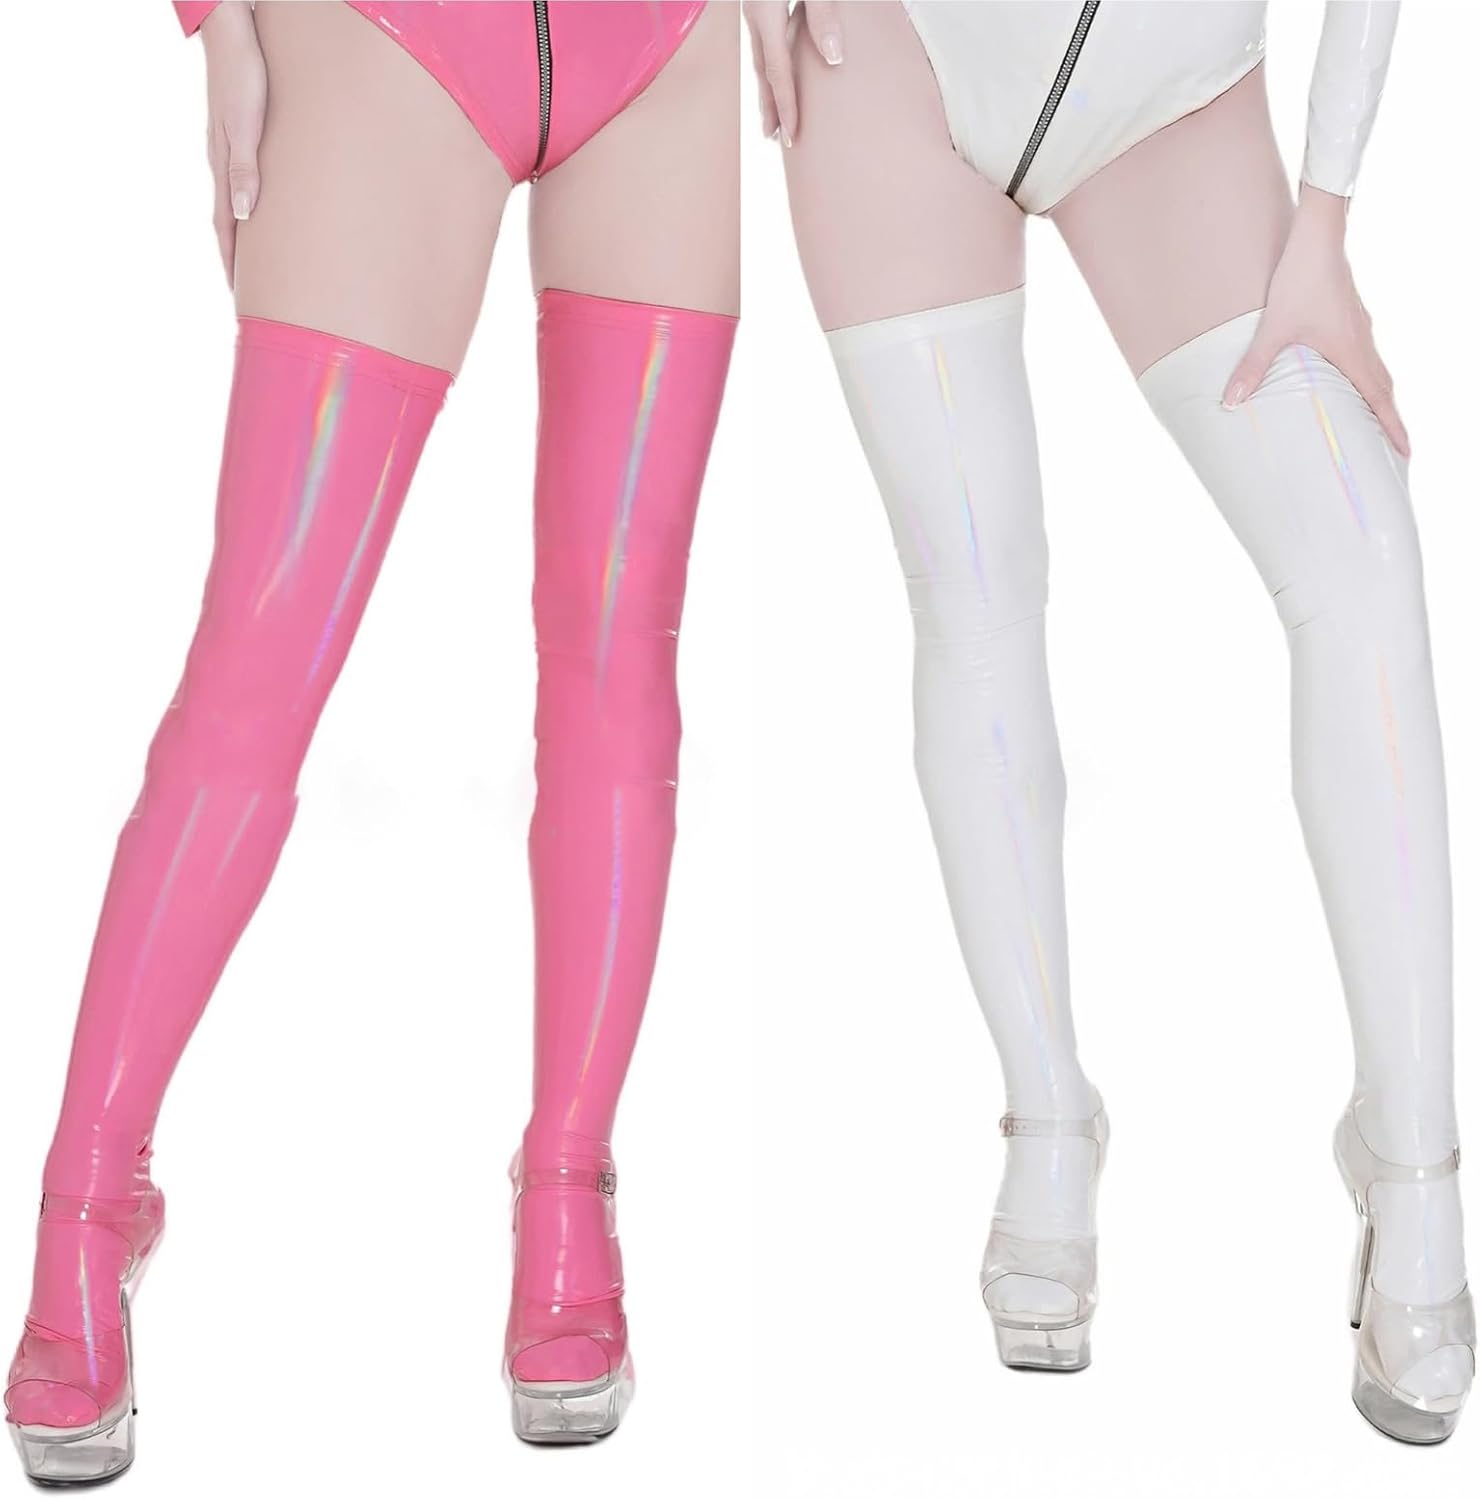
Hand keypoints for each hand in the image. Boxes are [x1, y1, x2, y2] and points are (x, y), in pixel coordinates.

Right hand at [200, 1, 265, 288]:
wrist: (231, 33)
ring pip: (235, 206)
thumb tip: (245, 216)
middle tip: (248, 295)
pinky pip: (241, 185)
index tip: (240, 297)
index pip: (227, 229)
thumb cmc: (244, 77)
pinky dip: (246, 210)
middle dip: (237, 261)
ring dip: (242, 238)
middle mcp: (224, 165)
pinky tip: (256, 214)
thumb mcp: (246, 124)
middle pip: (229, 224)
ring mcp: (229, 151)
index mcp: (225, 167)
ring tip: (253, 266)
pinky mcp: (238, 138)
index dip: (233, 265)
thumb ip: (246, 170)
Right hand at [744, 1, 842, 146]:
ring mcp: (755, 7)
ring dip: (766, 91)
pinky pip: (763, 45)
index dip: (784, 105)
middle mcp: (754, 13)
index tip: (791, 135)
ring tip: (772, 118)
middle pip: (763, 72)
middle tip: (777, 139)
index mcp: (765, 12)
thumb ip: (823, 15)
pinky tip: (775, 77)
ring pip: (760, 60)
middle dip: (770, 108)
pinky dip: (769, 68)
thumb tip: (834, 58)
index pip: (777, 69)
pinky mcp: (761, 1)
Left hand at [1222, 186, 1408, 456]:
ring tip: (1374, 422)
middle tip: (1395, 449)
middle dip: (1389, 421)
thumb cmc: (1299, 281)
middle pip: (1383, 390)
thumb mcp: (1272, 329)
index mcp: (1351, 352)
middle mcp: (1362, 342)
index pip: (1379, 400)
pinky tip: (1349, 379)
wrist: (1317, 237)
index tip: (1406, 453)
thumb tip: (1231, 402)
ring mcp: (1359, 328)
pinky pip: (1365, 355)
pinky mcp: (1351, 316)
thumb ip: (1253, 367)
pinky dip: (1366, 376)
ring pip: (1375, 371)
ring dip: (1377, 399)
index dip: (1393, 428)